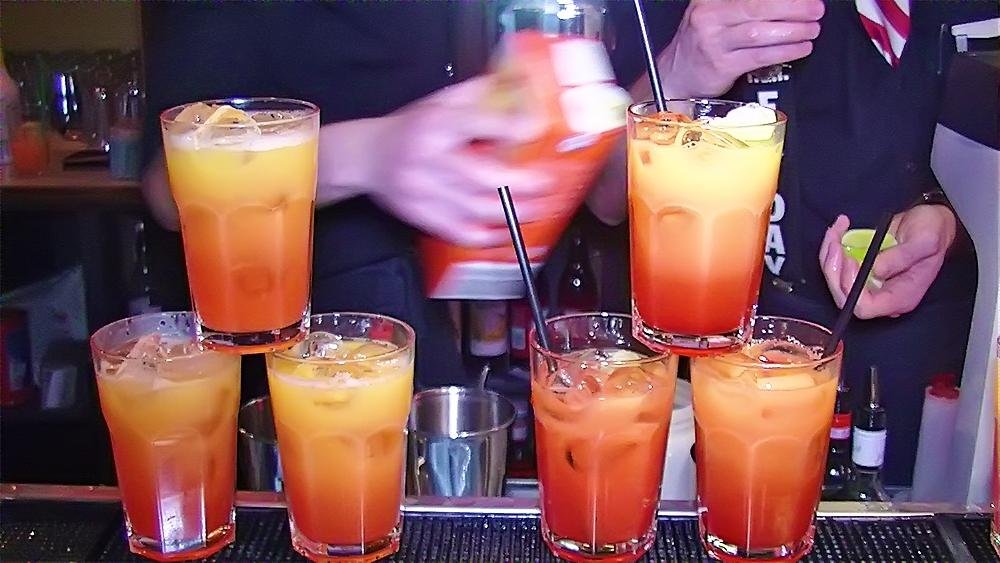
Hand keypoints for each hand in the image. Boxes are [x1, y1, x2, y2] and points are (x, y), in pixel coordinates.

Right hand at [370, 77, 552, 246]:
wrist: (367, 157)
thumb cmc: (410, 129)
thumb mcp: (441, 100)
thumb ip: (480, 94)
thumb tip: (522, 91)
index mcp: (436, 123)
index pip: (478, 123)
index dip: (513, 128)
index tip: (538, 130)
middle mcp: (429, 158)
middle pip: (482, 176)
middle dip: (522, 184)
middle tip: (547, 184)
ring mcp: (424, 191)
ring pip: (476, 209)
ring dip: (513, 213)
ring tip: (538, 209)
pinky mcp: (421, 215)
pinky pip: (460, 232)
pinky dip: (488, 236)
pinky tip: (507, 232)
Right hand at [656, 0, 823, 98]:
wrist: (676, 74)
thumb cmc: (702, 41)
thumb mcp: (714, 13)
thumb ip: (743, 5)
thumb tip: (785, 3)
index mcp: (709, 0)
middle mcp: (708, 17)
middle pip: (757, 7)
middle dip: (792, 8)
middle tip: (815, 9)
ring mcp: (713, 42)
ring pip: (758, 32)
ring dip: (792, 31)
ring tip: (812, 29)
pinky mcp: (721, 66)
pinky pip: (758, 56)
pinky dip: (783, 51)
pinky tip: (799, 48)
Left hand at [819, 206, 956, 318]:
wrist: (929, 220)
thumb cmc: (933, 231)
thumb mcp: (924, 240)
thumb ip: (901, 257)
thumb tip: (875, 270)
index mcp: (900, 296)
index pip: (865, 307)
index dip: (851, 287)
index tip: (851, 260)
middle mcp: (881, 294)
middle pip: (843, 296)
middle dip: (833, 270)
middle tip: (836, 242)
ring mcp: (869, 282)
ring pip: (835, 281)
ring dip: (829, 255)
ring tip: (836, 229)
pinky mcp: (860, 269)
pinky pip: (837, 266)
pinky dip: (832, 248)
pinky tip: (839, 228)